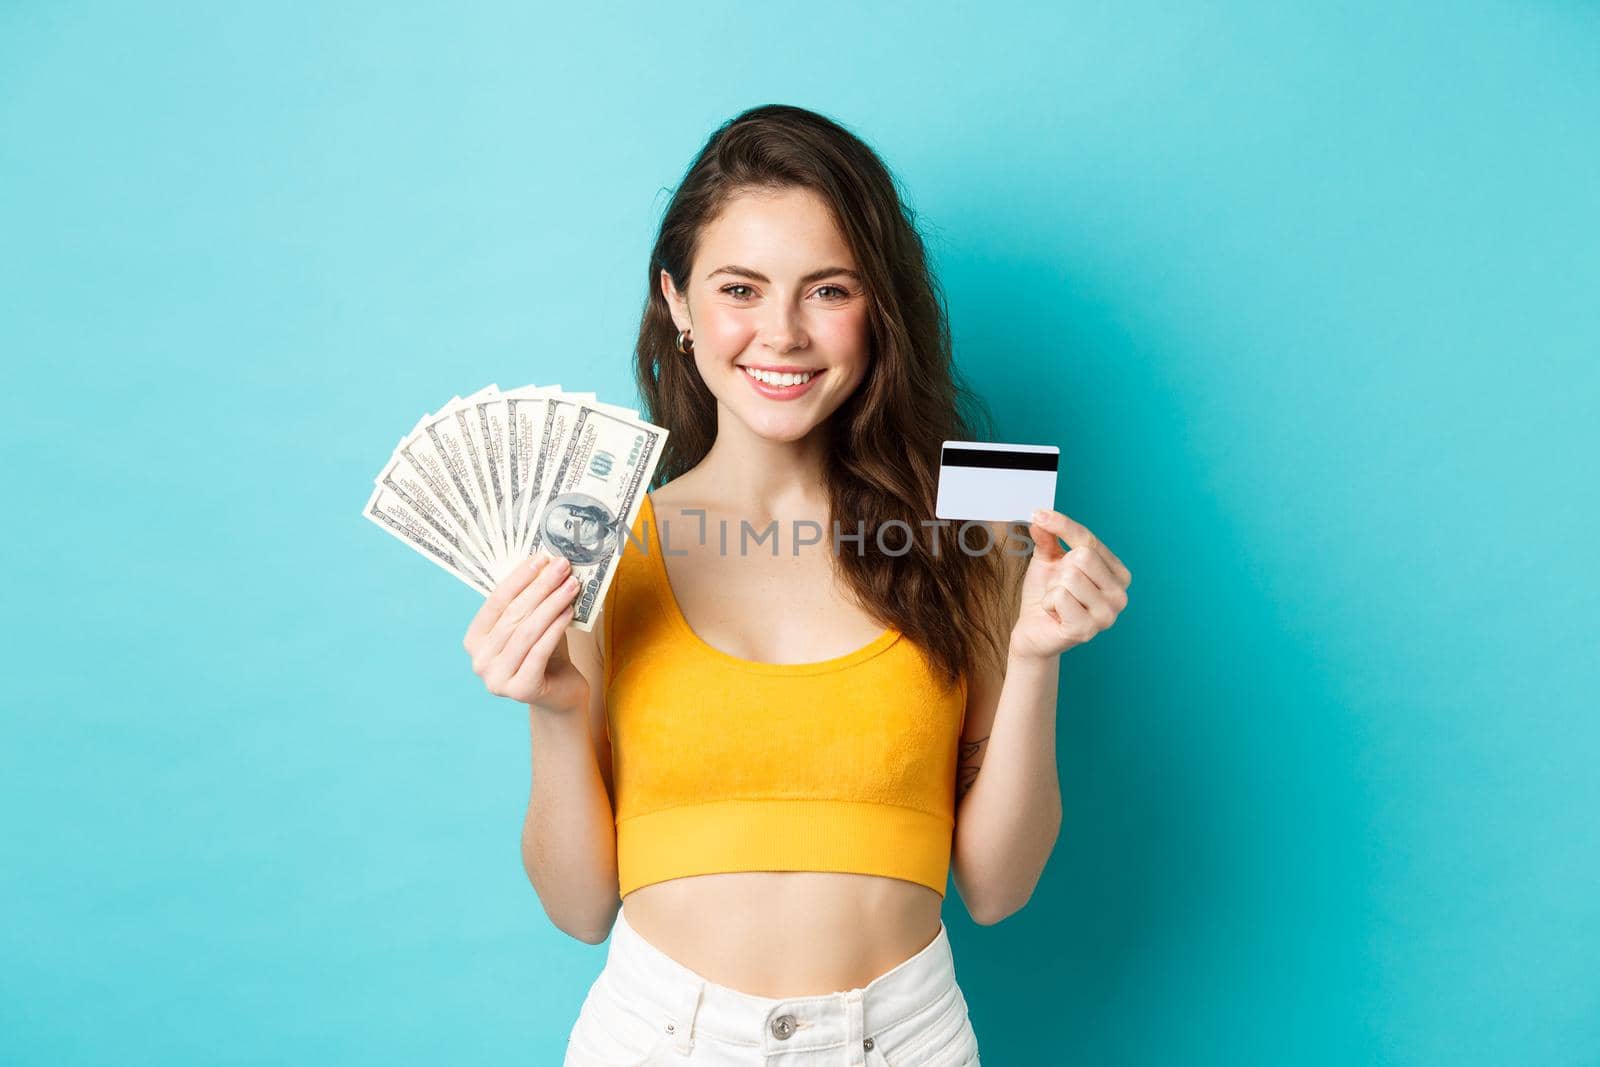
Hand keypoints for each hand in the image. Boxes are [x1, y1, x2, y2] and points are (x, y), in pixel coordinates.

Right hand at [463, 553, 587, 712]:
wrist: (561, 693)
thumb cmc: (546, 653)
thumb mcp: (534, 623)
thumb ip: (531, 600)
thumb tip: (545, 562)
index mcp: (474, 640)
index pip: (496, 601)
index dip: (519, 578)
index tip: (541, 558)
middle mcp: (479, 661)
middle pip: (513, 615)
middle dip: (540, 587)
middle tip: (562, 567)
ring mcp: (496, 679)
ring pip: (527, 631)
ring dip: (551, 604)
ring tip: (571, 585)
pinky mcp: (520, 690)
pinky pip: (539, 651)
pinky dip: (556, 628)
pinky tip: (570, 611)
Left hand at [1009, 508, 1131, 660]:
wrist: (1033, 630)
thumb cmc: (1046, 595)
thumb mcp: (1048, 560)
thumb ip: (1048, 538)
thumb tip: (1040, 517)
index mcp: (1118, 574)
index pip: (1090, 540)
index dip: (1062, 525)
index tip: (1038, 514)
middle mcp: (1120, 595)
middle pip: (1083, 556)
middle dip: (1059, 569)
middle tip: (1057, 586)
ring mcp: (1107, 615)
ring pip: (1070, 577)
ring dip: (1052, 588)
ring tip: (1057, 602)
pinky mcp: (1086, 630)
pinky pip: (1060, 597)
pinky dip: (1048, 603)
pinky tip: (1055, 615)